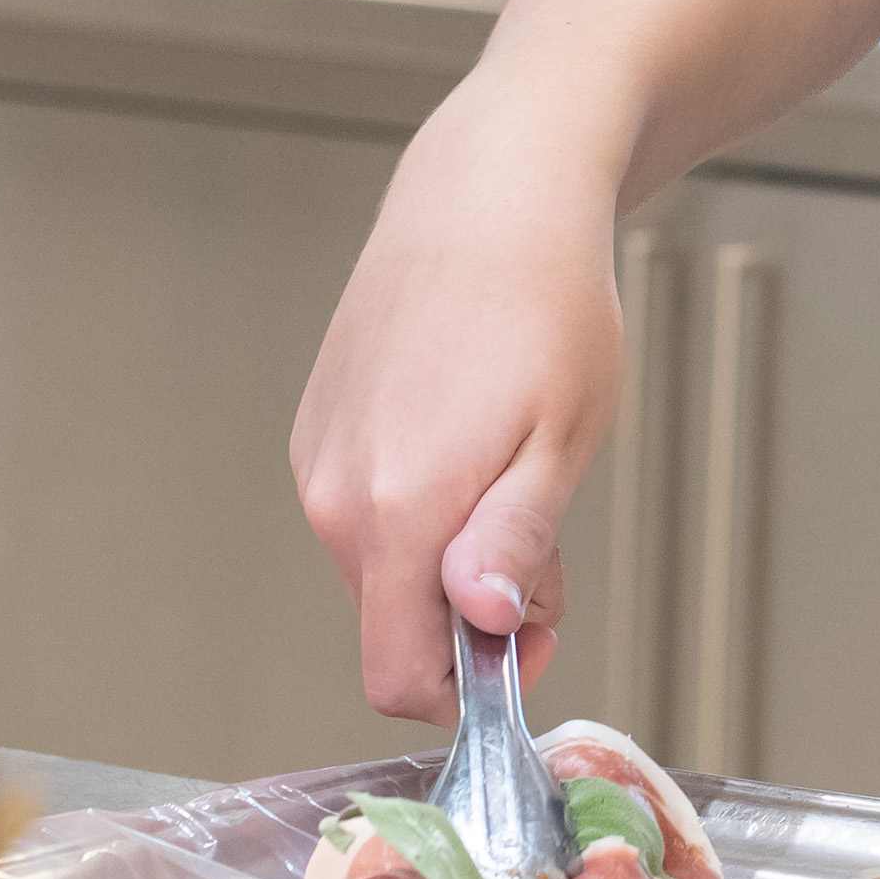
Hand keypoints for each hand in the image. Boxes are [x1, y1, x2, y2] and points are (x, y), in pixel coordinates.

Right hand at [288, 77, 630, 721]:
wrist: (490, 192)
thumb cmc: (546, 305)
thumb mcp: (561, 438)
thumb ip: (513, 544)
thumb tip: (479, 627)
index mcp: (396, 511)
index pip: (398, 677)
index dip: (470, 687)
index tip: (532, 638)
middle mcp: (334, 496)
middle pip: (396, 623)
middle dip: (472, 615)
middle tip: (545, 540)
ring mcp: (318, 459)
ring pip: (384, 566)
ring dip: (450, 553)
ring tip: (514, 464)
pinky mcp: (318, 427)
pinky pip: (366, 509)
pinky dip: (420, 503)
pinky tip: (468, 431)